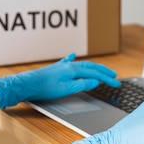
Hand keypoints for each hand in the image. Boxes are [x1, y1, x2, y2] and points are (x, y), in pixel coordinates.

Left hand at [0, 53, 119, 108]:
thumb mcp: (67, 89)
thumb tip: (96, 81)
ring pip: (83, 64)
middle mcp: (70, 65)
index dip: (107, 79)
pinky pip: (68, 61)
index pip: (96, 74)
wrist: (27, 85)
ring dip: (94, 67)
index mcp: (74, 70)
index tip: (117, 84)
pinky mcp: (56, 69)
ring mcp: (63, 66)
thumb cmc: (45, 88)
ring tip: (102, 70)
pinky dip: (74, 59)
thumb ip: (83, 84)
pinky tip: (73, 55)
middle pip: (92, 67)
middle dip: (104, 71)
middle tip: (115, 76)